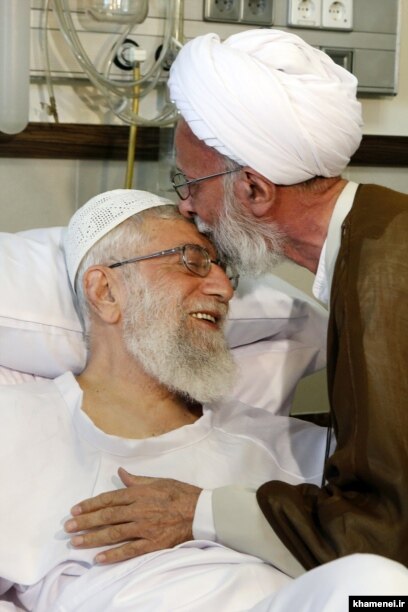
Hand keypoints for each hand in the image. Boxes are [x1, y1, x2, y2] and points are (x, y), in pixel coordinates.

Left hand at [64, 468, 201, 563]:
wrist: (201, 511)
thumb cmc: (180, 493)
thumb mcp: (158, 481)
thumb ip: (137, 480)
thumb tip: (120, 473)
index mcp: (140, 493)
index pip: (109, 498)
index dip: (90, 504)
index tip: (75, 509)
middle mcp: (139, 509)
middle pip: (107, 516)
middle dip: (85, 521)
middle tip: (68, 527)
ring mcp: (145, 527)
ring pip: (114, 533)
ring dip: (93, 538)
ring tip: (76, 542)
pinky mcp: (153, 543)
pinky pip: (130, 550)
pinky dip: (113, 555)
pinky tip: (98, 558)